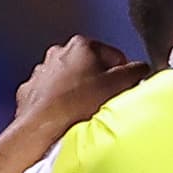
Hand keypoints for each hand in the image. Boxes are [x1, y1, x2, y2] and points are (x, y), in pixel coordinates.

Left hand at [15, 35, 142, 124]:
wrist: (42, 127)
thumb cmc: (77, 105)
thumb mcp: (118, 85)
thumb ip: (136, 71)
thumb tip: (141, 68)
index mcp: (81, 45)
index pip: (114, 55)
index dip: (123, 74)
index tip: (123, 89)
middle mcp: (58, 53)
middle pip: (89, 66)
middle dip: (98, 82)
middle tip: (105, 101)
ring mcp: (42, 72)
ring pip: (68, 81)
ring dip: (78, 93)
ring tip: (85, 112)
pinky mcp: (30, 91)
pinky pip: (51, 95)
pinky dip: (59, 104)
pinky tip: (66, 116)